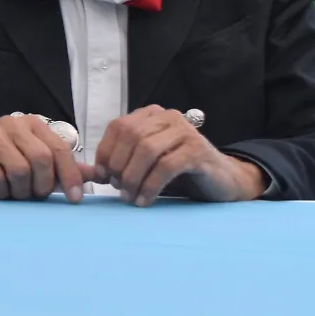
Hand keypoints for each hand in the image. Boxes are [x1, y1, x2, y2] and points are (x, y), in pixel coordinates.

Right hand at [0, 114, 98, 201]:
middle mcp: (12, 124)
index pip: (59, 149)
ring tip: (16, 194)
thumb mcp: (41, 169)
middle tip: (36, 196)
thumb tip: (102, 175)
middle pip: (41, 158)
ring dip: (21, 191)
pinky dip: (2, 193)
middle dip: (43, 185)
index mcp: (33, 124)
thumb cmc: (8, 170)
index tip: (75, 199)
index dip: (70, 175)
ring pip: (19, 169)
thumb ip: (68, 170)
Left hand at [94, 105, 265, 205]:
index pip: (118, 126)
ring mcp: (185, 132)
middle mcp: (168, 117)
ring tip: (129, 197)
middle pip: (131, 136)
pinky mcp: (197, 151)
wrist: (223, 181)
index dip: (106, 151)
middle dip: (118, 165)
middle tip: (117, 189)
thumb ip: (122, 161)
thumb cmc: (180, 172)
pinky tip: (145, 200)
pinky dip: (150, 185)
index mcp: (152, 115)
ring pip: (147, 150)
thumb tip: (91, 172)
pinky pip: (166, 166)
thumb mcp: (147, 163)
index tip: (102, 175)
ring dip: (132, 177)